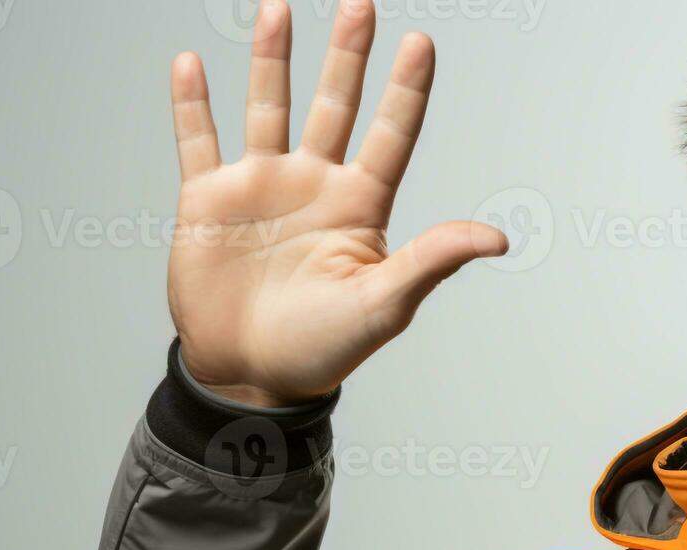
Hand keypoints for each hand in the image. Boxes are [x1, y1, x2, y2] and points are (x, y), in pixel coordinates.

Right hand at [164, 0, 506, 406]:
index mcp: (359, 207)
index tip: (422, 42)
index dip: (406, 90)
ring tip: (277, 9)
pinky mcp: (208, 201)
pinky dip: (192, 104)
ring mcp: (259, 188)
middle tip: (360, 4)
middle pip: (335, 105)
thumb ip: (433, 261)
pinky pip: (198, 141)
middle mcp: (313, 186)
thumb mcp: (384, 304)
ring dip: (272, 60)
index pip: (391, 134)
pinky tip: (189, 62)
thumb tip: (497, 237)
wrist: (250, 377)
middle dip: (347, 55)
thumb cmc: (323, 350)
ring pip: (269, 108)